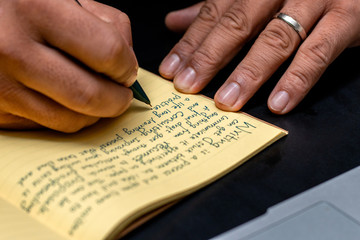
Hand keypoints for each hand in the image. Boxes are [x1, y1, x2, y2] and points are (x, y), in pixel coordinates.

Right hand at [0, 0, 137, 131]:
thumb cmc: (16, 0)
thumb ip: (103, 20)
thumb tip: (127, 60)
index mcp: (34, 8)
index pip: (106, 52)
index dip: (126, 65)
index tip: (127, 69)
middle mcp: (11, 50)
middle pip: (89, 95)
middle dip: (118, 100)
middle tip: (123, 94)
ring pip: (68, 120)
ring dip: (95, 114)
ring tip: (100, 98)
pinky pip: (42, 125)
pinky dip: (64, 117)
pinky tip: (65, 100)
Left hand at [160, 0, 359, 113]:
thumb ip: (218, 11)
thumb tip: (175, 21)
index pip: (213, 14)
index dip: (190, 43)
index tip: (171, 69)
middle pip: (238, 24)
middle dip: (209, 57)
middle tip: (188, 85)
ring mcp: (314, 0)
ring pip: (275, 40)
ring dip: (248, 73)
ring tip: (228, 101)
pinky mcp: (346, 17)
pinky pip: (318, 52)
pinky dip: (297, 79)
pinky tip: (279, 103)